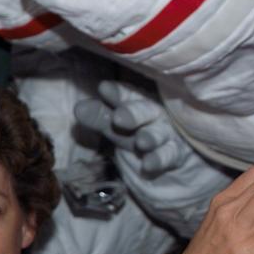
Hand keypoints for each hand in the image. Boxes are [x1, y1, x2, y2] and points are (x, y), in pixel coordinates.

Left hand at [74, 80, 233, 235]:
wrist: (171, 152)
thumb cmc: (137, 131)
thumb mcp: (116, 125)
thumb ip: (98, 116)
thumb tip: (78, 108)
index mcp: (136, 103)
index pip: (126, 95)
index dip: (117, 93)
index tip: (104, 88)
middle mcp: (153, 115)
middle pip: (143, 112)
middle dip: (132, 114)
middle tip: (119, 117)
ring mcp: (165, 134)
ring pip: (156, 134)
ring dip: (149, 137)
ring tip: (141, 142)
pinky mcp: (175, 153)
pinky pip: (166, 156)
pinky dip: (158, 160)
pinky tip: (148, 165)